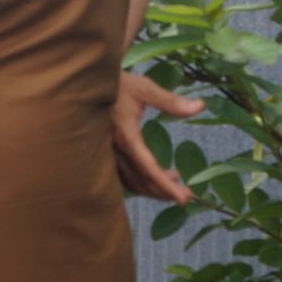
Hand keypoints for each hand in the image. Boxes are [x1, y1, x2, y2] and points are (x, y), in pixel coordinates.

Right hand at [113, 70, 206, 201]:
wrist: (81, 85)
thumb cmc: (114, 83)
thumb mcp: (144, 88)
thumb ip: (170, 102)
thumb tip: (200, 106)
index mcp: (125, 135)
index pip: (147, 167)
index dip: (165, 185)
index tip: (183, 198)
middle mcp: (114, 149)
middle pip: (140, 179)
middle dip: (163, 191)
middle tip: (186, 196)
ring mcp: (107, 153)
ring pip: (130, 180)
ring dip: (152, 186)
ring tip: (174, 180)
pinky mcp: (104, 152)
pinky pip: (121, 175)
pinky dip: (138, 180)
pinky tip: (151, 174)